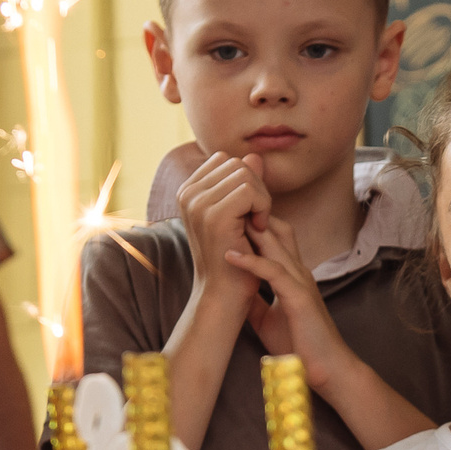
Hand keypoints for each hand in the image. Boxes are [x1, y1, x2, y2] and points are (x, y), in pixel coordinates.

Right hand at [177, 152, 274, 318]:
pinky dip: (263, 207)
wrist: (224, 294)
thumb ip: (245, 184)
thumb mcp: (240, 215)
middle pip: (237, 163)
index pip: (227, 161)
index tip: (249, 212)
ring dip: (262, 199)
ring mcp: (197, 203)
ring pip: (245, 174)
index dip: (247, 182)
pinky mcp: (213, 215)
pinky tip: (259, 229)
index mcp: (188, 191)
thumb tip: (256, 155)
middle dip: (257, 188)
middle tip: (258, 220)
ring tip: (258, 226)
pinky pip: (250, 190)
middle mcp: (187, 193)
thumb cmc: (235, 258)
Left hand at [228, 216, 361, 391]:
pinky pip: (273, 272)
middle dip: (251, 215)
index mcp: (292, 274)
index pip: (274, 236)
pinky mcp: (299, 297)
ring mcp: (300, 281)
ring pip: (275, 244)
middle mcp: (298, 271)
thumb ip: (254, 299)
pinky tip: (229, 255)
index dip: (253, 222)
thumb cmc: (300, 344)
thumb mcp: (267, 317)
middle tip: (223, 203)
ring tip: (223, 217)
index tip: (226, 215)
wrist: (326, 369)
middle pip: (275, 229)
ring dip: (249, 230)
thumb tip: (233, 292)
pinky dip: (251, 262)